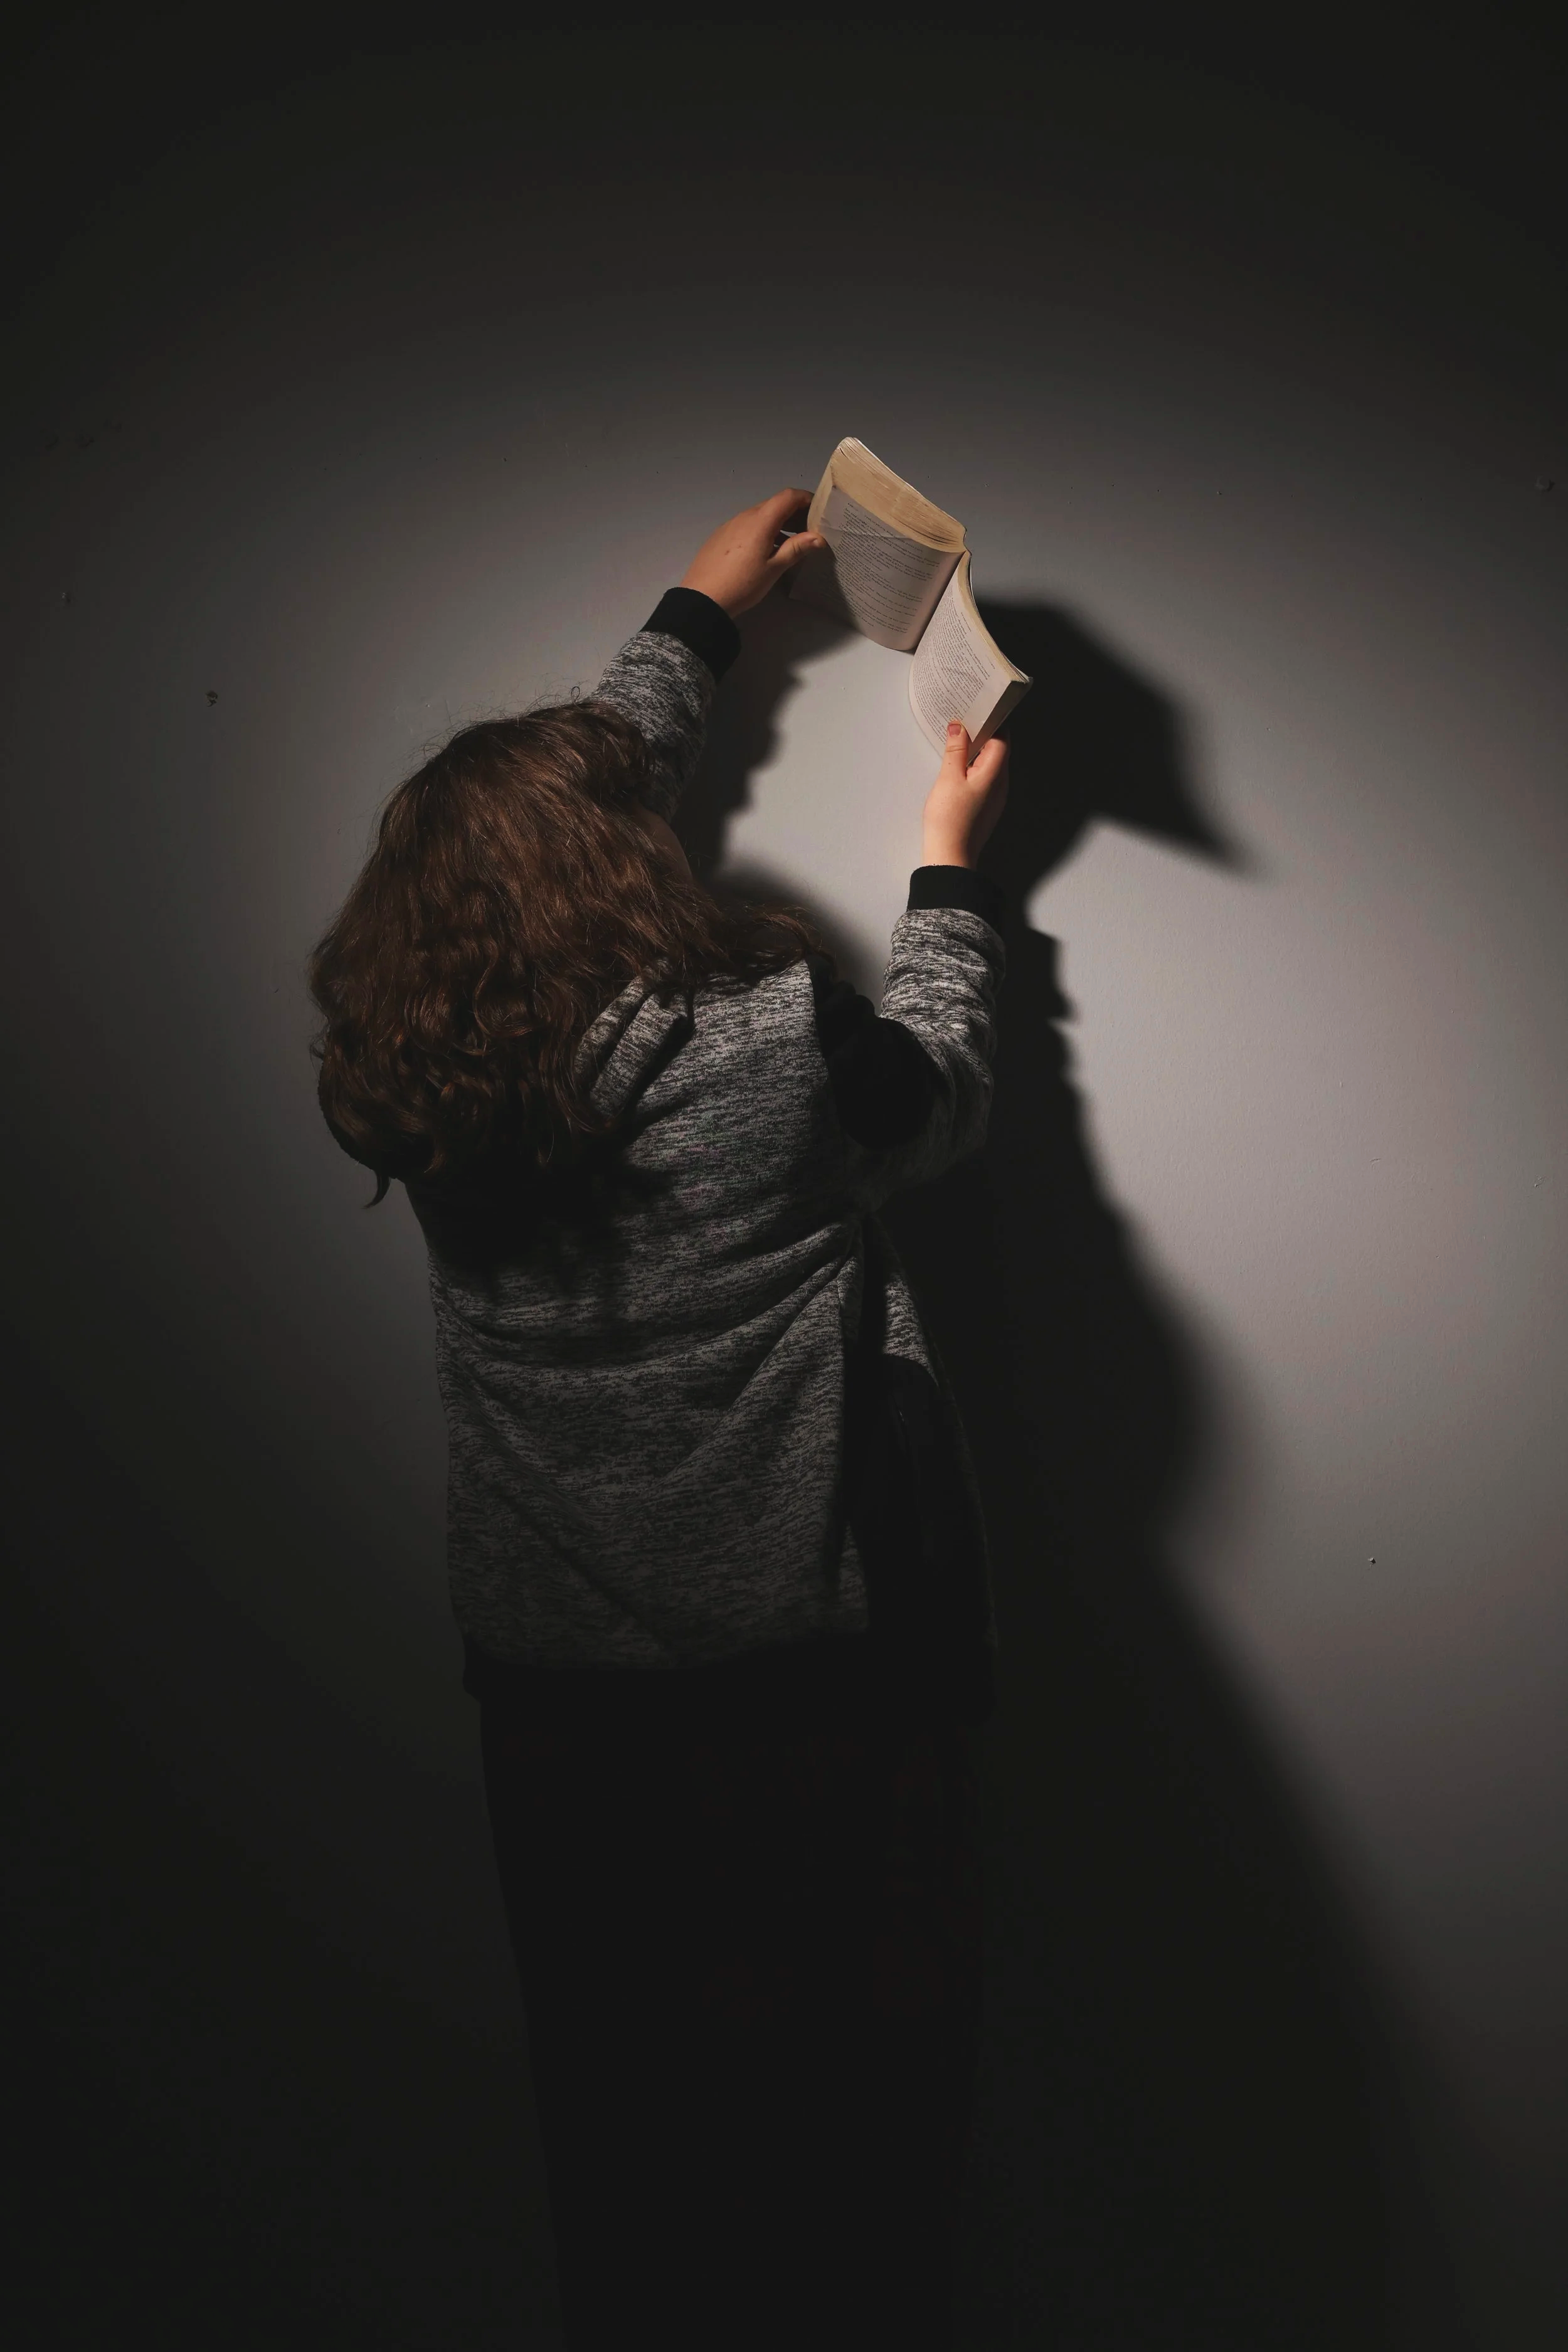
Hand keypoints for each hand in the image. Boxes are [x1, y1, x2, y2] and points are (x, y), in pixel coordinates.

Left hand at [679, 488, 827, 616]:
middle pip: (774, 504)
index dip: (806, 499)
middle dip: (794, 513)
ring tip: (789, 543)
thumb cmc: (743, 584)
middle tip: (808, 531)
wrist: (703, 598)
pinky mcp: (722, 534)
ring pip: (760, 515)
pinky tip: (764, 550)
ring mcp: (731, 523)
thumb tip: (819, 537)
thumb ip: (796, 548)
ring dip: (778, 523)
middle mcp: (745, 515)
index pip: (788, 496)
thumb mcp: (774, 568)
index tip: (818, 512)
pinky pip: (747, 524)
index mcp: (761, 520)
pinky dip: (762, 530)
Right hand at [921, 723, 1009, 868]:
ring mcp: (995, 798)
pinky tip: (959, 767)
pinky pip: (985, 779)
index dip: (993, 722)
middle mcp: (1001, 785)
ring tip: (959, 741)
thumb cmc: (950, 819)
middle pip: (999, 752)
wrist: (950, 857)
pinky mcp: (985, 807)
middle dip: (985, 735)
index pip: (1003, 740)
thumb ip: (955, 749)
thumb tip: (959, 726)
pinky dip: (975, 768)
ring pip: (991, 766)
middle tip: (966, 720)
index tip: (979, 710)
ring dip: (978, 752)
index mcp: (996, 774)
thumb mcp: (949, 778)